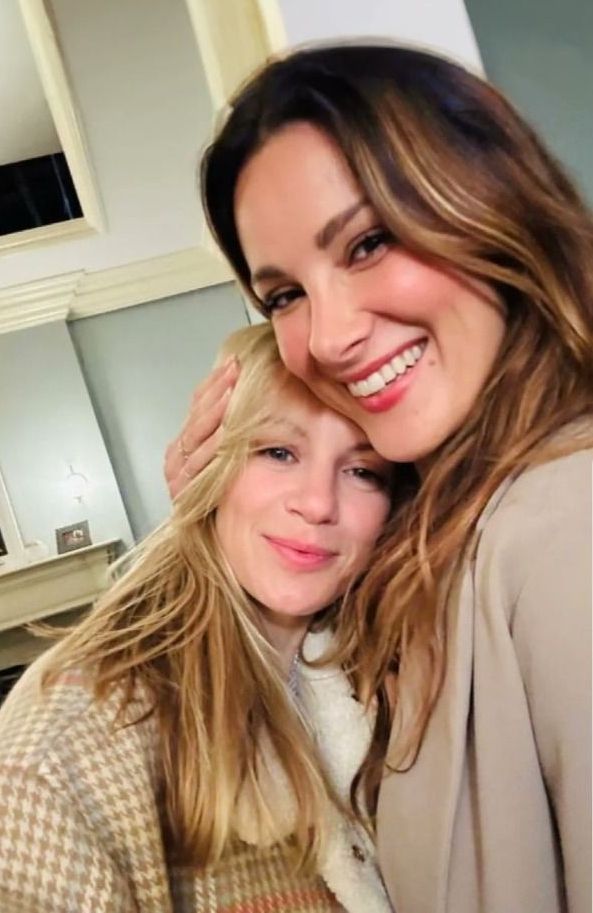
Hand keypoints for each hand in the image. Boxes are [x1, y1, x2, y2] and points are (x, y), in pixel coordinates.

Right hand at [164, 357, 238, 498]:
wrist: (210, 541)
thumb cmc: (222, 502)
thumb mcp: (223, 463)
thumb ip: (230, 435)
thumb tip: (249, 401)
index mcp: (186, 442)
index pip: (198, 403)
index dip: (215, 382)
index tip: (233, 363)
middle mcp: (178, 455)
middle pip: (196, 415)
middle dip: (216, 391)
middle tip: (235, 371)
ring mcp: (178, 473)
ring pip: (195, 434)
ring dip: (214, 412)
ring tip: (232, 392)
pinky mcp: (182, 491)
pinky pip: (198, 462)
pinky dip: (212, 444)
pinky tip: (226, 430)